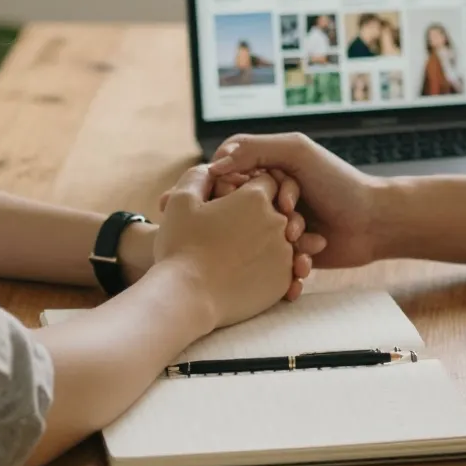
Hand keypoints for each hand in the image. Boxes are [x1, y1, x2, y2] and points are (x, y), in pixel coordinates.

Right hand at [160, 164, 317, 299]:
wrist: (188, 298)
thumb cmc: (181, 246)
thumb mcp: (182, 200)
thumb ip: (199, 176)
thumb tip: (211, 168)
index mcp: (256, 199)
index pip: (266, 181)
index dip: (251, 187)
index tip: (235, 199)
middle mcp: (278, 223)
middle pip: (279, 209)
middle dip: (263, 214)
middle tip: (235, 228)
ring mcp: (284, 255)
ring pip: (283, 240)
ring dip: (268, 242)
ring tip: (240, 253)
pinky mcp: (283, 282)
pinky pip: (285, 268)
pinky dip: (272, 267)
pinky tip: (248, 272)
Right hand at [207, 133, 383, 268]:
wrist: (374, 223)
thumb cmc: (338, 182)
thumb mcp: (297, 152)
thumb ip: (254, 149)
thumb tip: (213, 166)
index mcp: (264, 169)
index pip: (225, 178)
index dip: (234, 190)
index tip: (260, 197)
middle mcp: (266, 198)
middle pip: (236, 212)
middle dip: (260, 219)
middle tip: (290, 217)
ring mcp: (276, 227)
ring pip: (253, 242)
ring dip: (277, 243)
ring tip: (301, 239)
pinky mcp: (286, 255)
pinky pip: (270, 267)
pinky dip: (286, 268)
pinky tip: (303, 265)